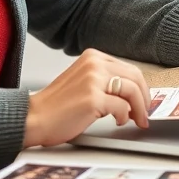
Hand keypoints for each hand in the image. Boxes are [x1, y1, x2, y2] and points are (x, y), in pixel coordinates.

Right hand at [23, 48, 151, 147]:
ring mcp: (93, 80)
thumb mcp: (84, 82)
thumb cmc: (57, 106)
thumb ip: (105, 81)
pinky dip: (124, 117)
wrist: (34, 118)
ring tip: (135, 120)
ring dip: (138, 109)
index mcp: (92, 57)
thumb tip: (133, 93)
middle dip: (144, 98)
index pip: (129, 68)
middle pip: (135, 77)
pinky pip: (122, 107)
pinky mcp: (93, 98)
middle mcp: (94, 64)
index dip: (141, 87)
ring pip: (132, 90)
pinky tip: (118, 121)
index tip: (143, 101)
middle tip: (144, 114)